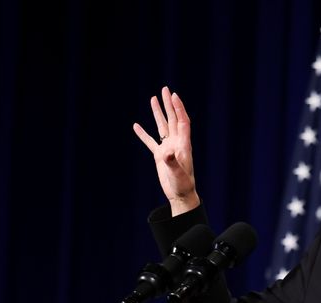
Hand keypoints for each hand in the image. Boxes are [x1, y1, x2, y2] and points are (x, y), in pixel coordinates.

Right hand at [133, 86, 198, 215]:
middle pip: (173, 119)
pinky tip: (136, 125)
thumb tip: (166, 153)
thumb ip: (172, 163)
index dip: (178, 108)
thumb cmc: (183, 185)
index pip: (182, 122)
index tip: (173, 96)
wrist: (181, 195)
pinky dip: (143, 134)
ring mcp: (168, 148)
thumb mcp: (178, 174)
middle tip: (165, 89)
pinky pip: (151, 141)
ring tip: (153, 98)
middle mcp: (176, 143)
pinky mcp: (160, 156)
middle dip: (169, 104)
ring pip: (162, 126)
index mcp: (183, 145)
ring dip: (158, 113)